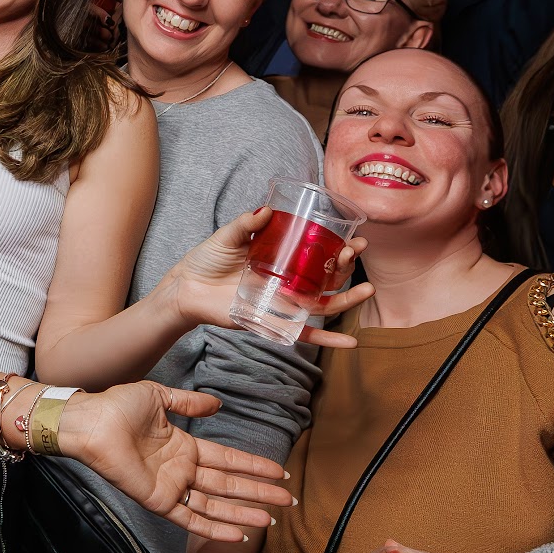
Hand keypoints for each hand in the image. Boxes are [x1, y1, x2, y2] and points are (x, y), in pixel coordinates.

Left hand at [56, 381, 291, 542]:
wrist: (93, 421)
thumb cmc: (118, 406)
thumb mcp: (159, 397)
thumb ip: (189, 403)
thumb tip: (217, 403)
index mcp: (184, 446)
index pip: (228, 459)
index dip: (253, 466)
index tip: (279, 471)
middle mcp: (182, 469)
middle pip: (230, 484)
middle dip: (259, 492)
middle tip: (288, 499)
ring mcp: (172, 487)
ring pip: (216, 504)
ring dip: (244, 512)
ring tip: (271, 519)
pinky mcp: (159, 501)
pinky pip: (190, 518)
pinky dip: (214, 528)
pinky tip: (238, 534)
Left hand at [154, 207, 371, 349]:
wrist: (186, 287)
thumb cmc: (206, 260)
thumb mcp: (228, 236)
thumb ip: (246, 224)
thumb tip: (266, 209)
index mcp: (281, 259)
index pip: (317, 254)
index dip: (339, 248)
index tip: (355, 238)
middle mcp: (287, 281)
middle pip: (326, 278)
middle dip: (346, 267)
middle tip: (356, 253)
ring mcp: (283, 303)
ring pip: (323, 305)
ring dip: (347, 299)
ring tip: (367, 290)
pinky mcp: (274, 322)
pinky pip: (304, 334)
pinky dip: (328, 340)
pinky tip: (351, 343)